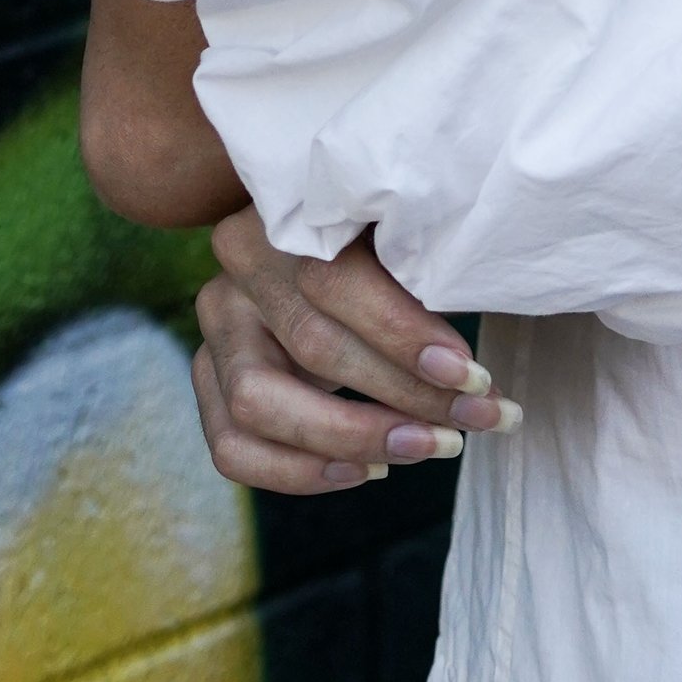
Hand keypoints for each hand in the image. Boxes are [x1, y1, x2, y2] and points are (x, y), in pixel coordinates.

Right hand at [190, 211, 521, 495]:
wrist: (316, 235)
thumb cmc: (378, 230)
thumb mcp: (397, 230)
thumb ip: (419, 273)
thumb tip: (471, 366)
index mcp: (284, 210)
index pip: (336, 281)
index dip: (404, 336)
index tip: (471, 375)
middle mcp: (237, 265)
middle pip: (310, 347)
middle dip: (403, 396)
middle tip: (473, 419)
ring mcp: (215, 325)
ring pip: (257, 406)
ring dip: (352, 440)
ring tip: (429, 447)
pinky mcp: (208, 377)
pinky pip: (232, 448)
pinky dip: (300, 471)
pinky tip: (368, 468)